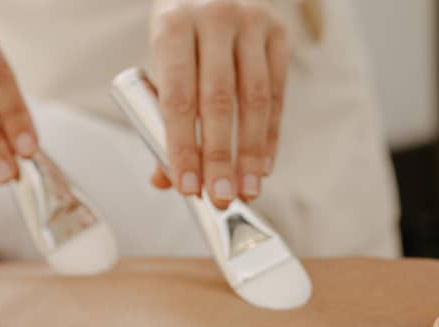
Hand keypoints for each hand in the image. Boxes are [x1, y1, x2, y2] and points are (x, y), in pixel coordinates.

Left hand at [148, 0, 288, 207]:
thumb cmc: (182, 34)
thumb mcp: (162, 63)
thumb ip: (161, 119)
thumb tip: (165, 179)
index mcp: (172, 24)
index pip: (177, 97)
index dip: (182, 146)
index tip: (186, 186)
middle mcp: (214, 18)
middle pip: (219, 101)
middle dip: (219, 157)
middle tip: (221, 197)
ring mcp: (251, 23)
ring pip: (255, 99)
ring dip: (251, 152)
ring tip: (247, 189)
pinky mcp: (278, 32)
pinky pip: (277, 93)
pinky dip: (270, 134)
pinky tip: (264, 163)